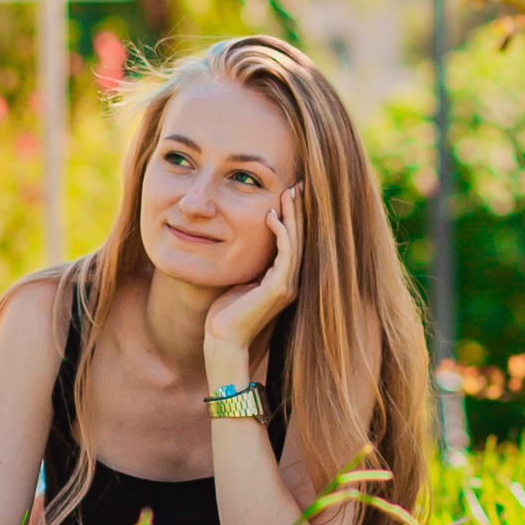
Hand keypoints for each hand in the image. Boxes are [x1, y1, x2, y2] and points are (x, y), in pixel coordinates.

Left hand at [203, 185, 300, 358]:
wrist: (223, 339)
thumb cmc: (226, 312)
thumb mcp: (242, 280)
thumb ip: (252, 264)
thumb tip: (247, 240)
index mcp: (284, 280)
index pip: (294, 243)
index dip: (295, 218)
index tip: (292, 194)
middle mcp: (291, 282)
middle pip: (301, 239)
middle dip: (300, 211)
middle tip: (298, 185)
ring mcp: (287, 286)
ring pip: (296, 243)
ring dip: (293, 216)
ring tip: (289, 193)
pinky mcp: (279, 289)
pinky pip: (285, 254)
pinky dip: (281, 233)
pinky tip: (272, 216)